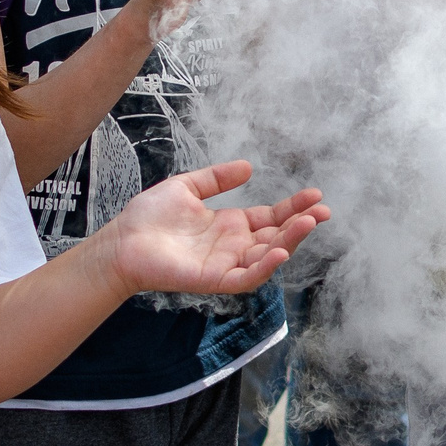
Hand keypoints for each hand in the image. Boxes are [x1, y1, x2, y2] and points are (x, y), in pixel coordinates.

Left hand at [86, 161, 326, 298]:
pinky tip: (280, 251)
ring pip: (267, 256)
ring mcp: (226, 264)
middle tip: (323, 211)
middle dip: (301, 225)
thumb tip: (249, 167)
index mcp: (230, 225)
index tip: (315, 195)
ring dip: (290, 241)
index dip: (293, 208)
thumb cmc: (148, 217)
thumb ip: (217, 178)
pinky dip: (265, 267)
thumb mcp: (187, 187)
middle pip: (276, 236)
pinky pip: (246, 277)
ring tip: (309, 223)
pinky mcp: (214, 279)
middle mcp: (233, 246)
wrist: (122, 240)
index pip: (270, 218)